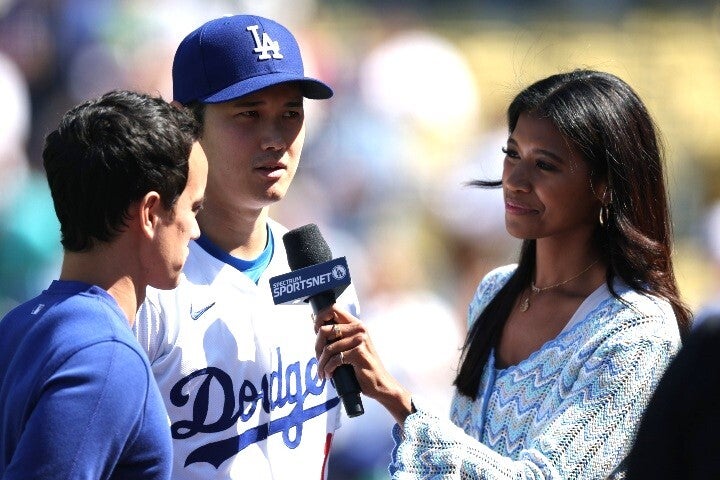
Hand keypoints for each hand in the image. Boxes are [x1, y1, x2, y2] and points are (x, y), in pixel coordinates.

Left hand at [313, 305, 414, 424]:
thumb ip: (336, 334)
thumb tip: (312, 318)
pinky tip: (329, 375)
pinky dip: (328, 369)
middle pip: (324, 330)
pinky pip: (334, 359)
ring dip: (321, 363)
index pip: (332, 309)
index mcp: (356, 324)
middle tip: (318, 359)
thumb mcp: (351, 345)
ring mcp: (360, 340)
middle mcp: (359, 329)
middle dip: (316, 347)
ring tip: (322, 371)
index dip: (319, 319)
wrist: (380, 383)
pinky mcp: (358, 353)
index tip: (316, 333)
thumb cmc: (362, 365)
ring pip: (328, 348)